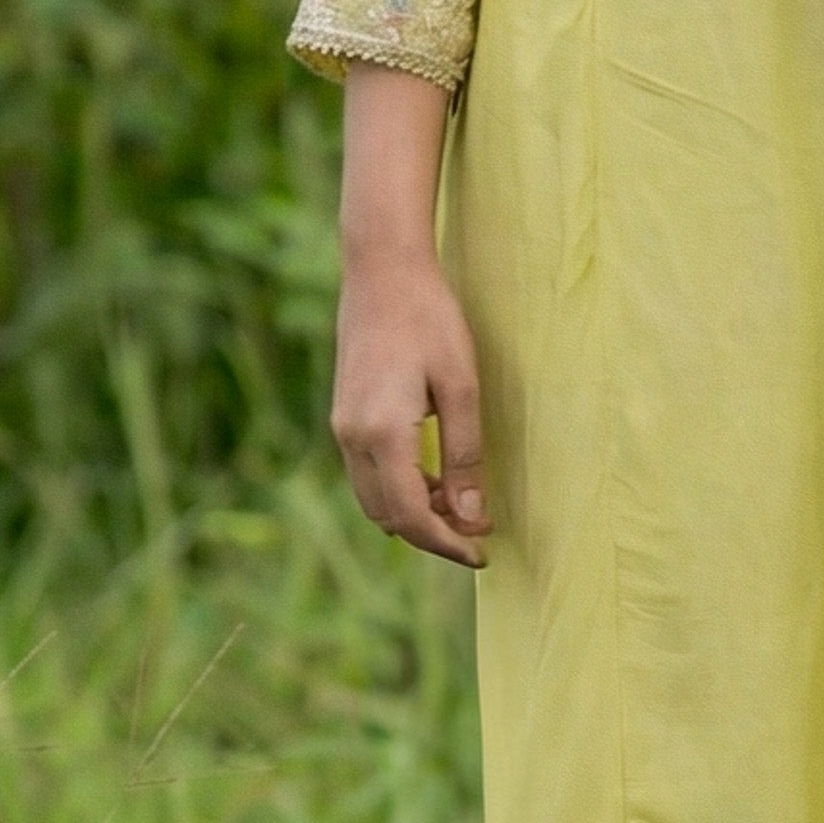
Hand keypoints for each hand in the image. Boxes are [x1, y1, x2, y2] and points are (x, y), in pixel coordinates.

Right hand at [332, 252, 486, 563]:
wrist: (381, 270)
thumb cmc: (430, 318)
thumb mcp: (461, 385)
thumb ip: (464, 454)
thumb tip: (471, 515)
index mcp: (381, 432)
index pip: (411, 515)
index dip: (446, 542)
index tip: (482, 552)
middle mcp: (351, 437)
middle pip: (388, 516)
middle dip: (433, 533)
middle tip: (479, 530)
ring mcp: (341, 427)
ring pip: (374, 499)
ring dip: (415, 513)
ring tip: (462, 503)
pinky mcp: (343, 416)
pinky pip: (367, 474)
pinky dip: (399, 488)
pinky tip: (434, 476)